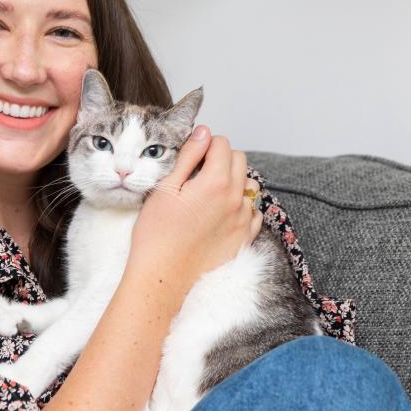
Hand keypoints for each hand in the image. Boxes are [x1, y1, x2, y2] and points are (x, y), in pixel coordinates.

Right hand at [128, 125, 262, 288]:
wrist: (162, 278)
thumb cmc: (156, 234)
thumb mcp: (166, 188)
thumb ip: (189, 156)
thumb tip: (204, 132)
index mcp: (216, 182)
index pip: (222, 144)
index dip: (205, 144)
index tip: (192, 156)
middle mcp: (235, 199)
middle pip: (239, 160)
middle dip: (221, 158)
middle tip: (198, 173)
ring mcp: (243, 220)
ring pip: (250, 185)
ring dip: (234, 181)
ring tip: (210, 193)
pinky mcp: (244, 238)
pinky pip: (254, 213)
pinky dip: (242, 207)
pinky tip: (222, 213)